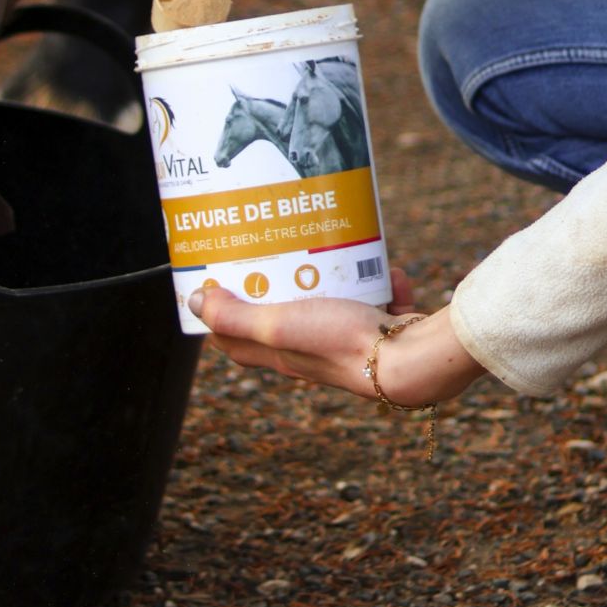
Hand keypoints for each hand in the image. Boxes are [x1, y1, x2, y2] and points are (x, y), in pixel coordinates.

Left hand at [188, 269, 484, 408]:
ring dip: (336, 277)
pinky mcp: (382, 331)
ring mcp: (348, 339)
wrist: (411, 360)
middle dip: (281, 280)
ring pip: (334, 302)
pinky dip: (382, 284)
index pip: (236, 336)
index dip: (222, 309)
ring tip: (334, 248)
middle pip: (284, 313)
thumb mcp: (277, 326)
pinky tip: (386, 269)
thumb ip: (235, 318)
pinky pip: (378, 299)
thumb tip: (196, 303)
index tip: (218, 274)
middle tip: (279, 245)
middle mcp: (311, 350)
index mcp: (281, 354)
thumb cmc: (341, 344)